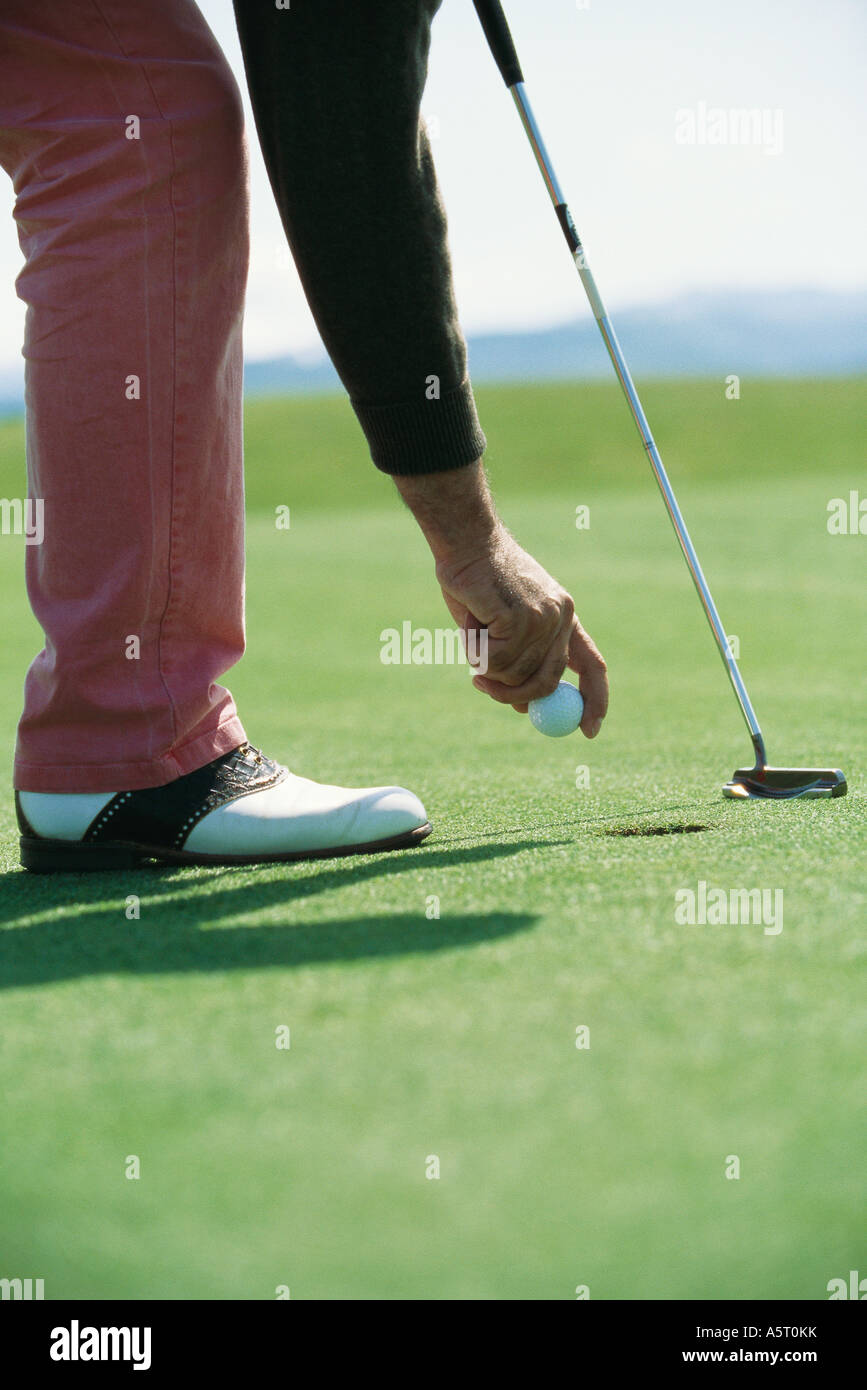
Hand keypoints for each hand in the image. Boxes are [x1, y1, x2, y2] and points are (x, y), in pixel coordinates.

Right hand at [434, 524, 607, 735]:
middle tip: (482, 687)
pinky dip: (475, 650)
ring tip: (472, 628)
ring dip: (483, 663)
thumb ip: (517, 660)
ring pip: (512, 673)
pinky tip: (469, 622)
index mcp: (564, 616)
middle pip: (546, 682)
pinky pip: (495, 659)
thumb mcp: (502, 624)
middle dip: (512, 695)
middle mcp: (561, 616)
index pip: (593, 665)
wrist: (465, 539)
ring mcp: (543, 616)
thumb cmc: (477, 579)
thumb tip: (524, 708)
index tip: (590, 731)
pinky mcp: (519, 616)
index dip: (595, 701)